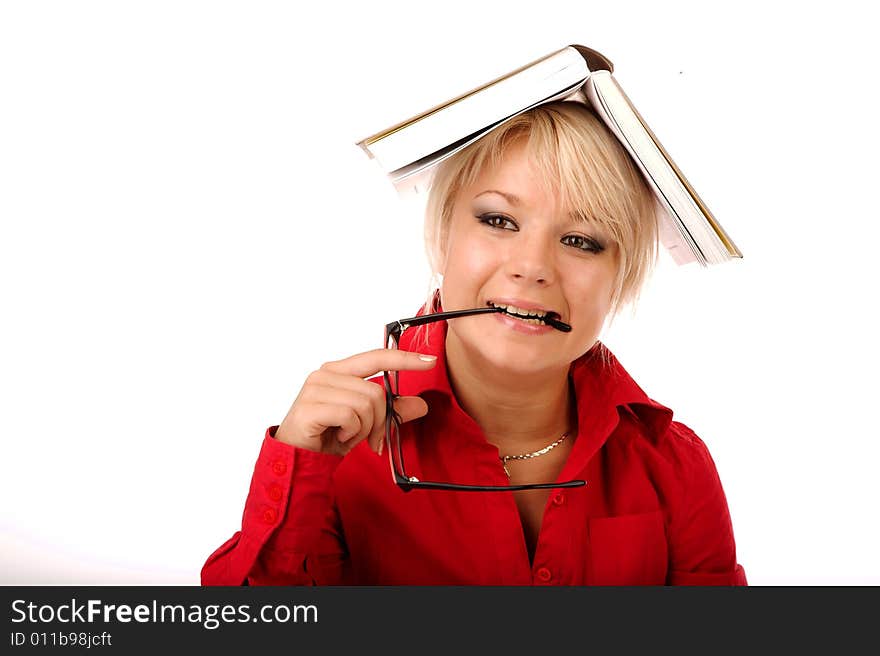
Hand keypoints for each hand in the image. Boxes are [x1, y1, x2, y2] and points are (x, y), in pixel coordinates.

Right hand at [274, 348, 437, 455]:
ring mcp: (315, 388)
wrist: (298, 459)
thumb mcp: (366, 424)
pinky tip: (338, 436)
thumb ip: (392, 411)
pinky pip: (350, 416)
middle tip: (370, 438)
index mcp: (339, 371)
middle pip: (377, 391)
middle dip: (380, 420)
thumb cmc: (329, 436)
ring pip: (366, 404)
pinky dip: (351, 433)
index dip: (404, 359)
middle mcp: (325, 374)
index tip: (429, 361)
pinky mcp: (310, 406)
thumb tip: (421, 405)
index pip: (377, 357)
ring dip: (364, 428)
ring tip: (348, 435)